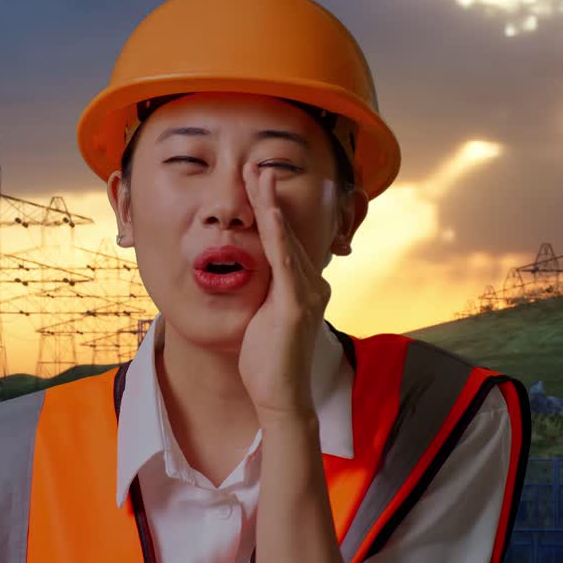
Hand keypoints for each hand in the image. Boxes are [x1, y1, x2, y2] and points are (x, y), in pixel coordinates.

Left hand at [238, 161, 331, 422]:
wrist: (279, 398)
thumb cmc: (268, 362)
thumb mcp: (265, 318)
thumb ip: (265, 293)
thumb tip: (251, 275)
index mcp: (306, 286)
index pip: (286, 239)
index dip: (272, 208)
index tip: (258, 181)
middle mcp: (312, 284)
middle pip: (288, 231)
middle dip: (270, 196)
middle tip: (256, 164)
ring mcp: (306, 294)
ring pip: (285, 238)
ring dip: (271, 203)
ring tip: (258, 174)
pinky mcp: (294, 305)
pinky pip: (283, 260)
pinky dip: (275, 231)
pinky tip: (268, 209)